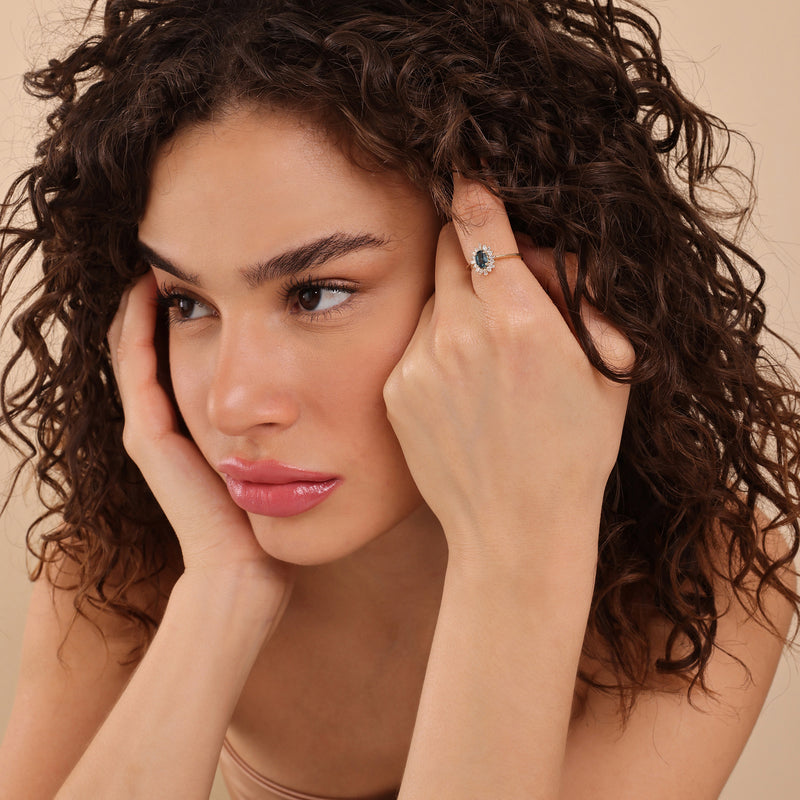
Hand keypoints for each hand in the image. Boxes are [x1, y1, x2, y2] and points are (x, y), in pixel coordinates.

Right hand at [108, 273, 292, 609]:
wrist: (250, 566)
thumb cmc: (282, 512)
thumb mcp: (294, 449)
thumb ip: (309, 416)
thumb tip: (356, 371)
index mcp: (203, 421)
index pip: (193, 348)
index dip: (204, 306)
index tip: (229, 269)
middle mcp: (171, 419)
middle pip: (160, 341)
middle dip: (176, 295)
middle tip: (192, 252)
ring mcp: (152, 425)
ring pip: (138, 346)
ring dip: (148, 302)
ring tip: (165, 258)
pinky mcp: (147, 435)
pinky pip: (134, 367)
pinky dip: (138, 327)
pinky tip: (152, 288)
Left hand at [383, 175, 633, 566]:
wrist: (516, 526)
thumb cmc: (572, 453)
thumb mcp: (605, 371)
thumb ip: (577, 302)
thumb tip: (544, 259)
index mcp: (518, 320)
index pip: (481, 224)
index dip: (474, 194)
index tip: (464, 173)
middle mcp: (460, 332)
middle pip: (447, 250)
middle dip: (470, 252)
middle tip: (498, 286)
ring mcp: (419, 362)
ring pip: (431, 299)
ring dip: (455, 307)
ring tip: (484, 359)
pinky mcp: (395, 389)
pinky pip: (413, 342)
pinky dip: (434, 347)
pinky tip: (460, 388)